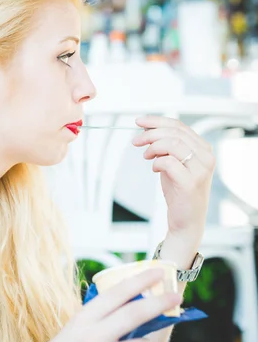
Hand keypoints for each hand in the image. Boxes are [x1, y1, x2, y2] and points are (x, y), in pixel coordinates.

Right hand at [35, 269, 181, 341]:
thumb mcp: (79, 327)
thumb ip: (102, 317)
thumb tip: (135, 302)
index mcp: (84, 318)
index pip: (116, 293)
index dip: (140, 280)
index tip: (158, 272)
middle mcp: (93, 335)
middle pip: (134, 314)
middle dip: (159, 303)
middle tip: (176, 295)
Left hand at [132, 116, 215, 240]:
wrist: (187, 220)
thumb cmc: (179, 191)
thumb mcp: (173, 163)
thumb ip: (166, 147)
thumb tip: (147, 129)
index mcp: (203, 148)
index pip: (179, 126)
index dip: (157, 121)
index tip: (139, 121)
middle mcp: (206, 157)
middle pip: (174, 133)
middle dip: (150, 133)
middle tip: (136, 141)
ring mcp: (200, 170)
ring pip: (172, 144)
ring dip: (153, 147)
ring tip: (146, 156)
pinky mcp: (190, 182)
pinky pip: (168, 162)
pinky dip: (156, 162)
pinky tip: (154, 168)